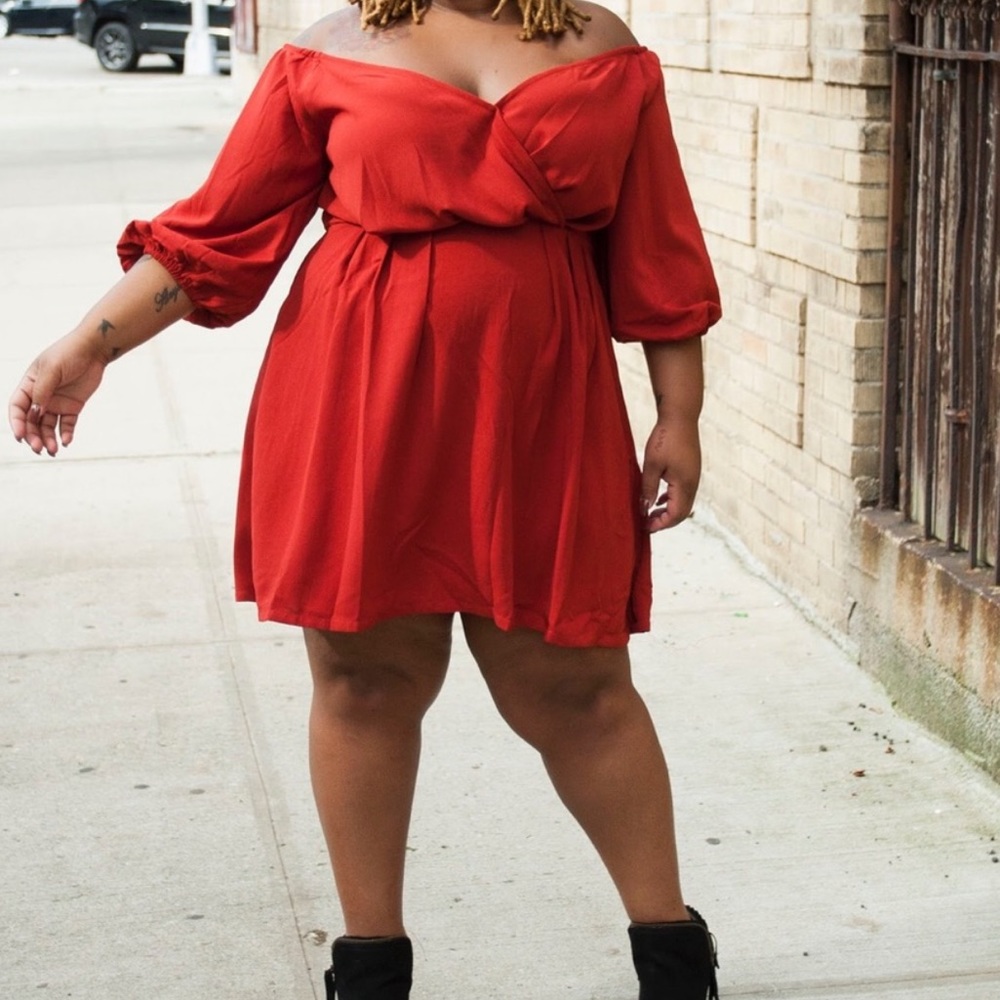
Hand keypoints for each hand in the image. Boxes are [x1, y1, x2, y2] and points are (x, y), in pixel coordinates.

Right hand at [9, 333, 106, 455]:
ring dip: (48, 439)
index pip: (17, 407)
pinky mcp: (73, 407)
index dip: (17, 422)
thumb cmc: (68, 353)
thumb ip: (43, 391)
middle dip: (33, 436)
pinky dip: (66, 434)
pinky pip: (67, 424)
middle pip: (32, 421)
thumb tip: (36, 413)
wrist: (93, 350)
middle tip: (38, 449)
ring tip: (54, 450)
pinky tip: (67, 441)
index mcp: (29, 385)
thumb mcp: (51, 370)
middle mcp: (41, 396)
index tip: (20, 436)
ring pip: (48, 426)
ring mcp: (56, 403)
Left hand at [640, 418, 700, 532]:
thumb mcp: (651, 465)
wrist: (680, 416)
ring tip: (651, 513)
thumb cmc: (665, 438)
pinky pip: (684, 492)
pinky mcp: (691, 470)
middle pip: (682, 512)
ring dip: (668, 511)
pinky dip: (672, 499)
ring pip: (683, 503)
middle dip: (665, 521)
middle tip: (647, 524)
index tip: (645, 527)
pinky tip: (660, 498)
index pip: (676, 515)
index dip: (661, 524)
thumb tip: (645, 508)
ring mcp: (694, 476)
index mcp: (685, 484)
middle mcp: (693, 483)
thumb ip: (648, 488)